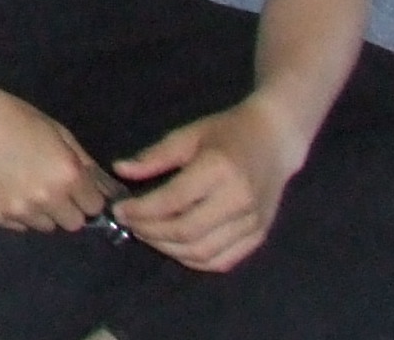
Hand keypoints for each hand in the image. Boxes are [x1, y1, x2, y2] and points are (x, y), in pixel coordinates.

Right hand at [0, 83, 116, 235]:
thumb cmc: (15, 116)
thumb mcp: (57, 131)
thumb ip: (85, 162)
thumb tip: (106, 190)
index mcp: (67, 175)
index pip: (94, 207)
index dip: (86, 195)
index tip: (74, 186)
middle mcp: (48, 199)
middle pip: (73, 224)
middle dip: (67, 208)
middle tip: (50, 188)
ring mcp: (20, 211)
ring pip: (45, 226)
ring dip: (42, 212)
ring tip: (24, 186)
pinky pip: (18, 225)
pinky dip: (17, 212)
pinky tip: (4, 187)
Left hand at [110, 101, 297, 272]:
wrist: (274, 141)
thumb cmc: (227, 132)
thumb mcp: (188, 135)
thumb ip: (154, 156)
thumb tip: (120, 170)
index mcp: (219, 169)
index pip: (172, 201)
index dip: (141, 210)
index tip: (119, 209)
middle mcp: (238, 200)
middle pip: (186, 231)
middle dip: (150, 232)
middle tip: (130, 223)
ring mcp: (252, 223)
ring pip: (202, 252)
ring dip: (168, 249)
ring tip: (147, 234)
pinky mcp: (258, 236)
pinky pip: (222, 261)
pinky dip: (193, 259)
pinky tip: (174, 245)